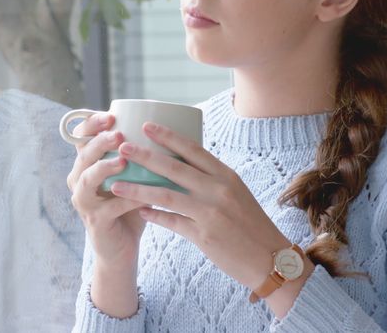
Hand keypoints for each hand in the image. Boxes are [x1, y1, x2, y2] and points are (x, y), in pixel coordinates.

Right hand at [66, 113, 148, 268]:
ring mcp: (84, 202)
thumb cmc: (129, 206)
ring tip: (121, 160)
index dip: (91, 124)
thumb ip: (139, 156)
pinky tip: (141, 196)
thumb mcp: (131, 177)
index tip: (110, 115)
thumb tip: (168, 128)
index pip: (81, 137)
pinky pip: (108, 208)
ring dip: (103, 168)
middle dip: (99, 142)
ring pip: (86, 180)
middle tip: (119, 135)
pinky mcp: (96, 222)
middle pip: (82, 155)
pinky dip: (126, 199)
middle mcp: (79, 180)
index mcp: (87, 164)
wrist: (121, 248)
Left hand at [107, 122, 297, 294]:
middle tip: (123, 148)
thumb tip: (183, 166)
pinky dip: (154, 216)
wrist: (270, 259)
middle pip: (175, 168)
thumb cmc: (252, 225)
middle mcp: (218, 190)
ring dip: (138, 190)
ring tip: (115, 185)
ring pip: (166, 195)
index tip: (147, 126)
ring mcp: (210, 213)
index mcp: (226, 176)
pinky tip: (139, 212)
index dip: (168, 136)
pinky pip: (172, 223)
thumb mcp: (236, 194)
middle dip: (146, 156)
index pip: (194, 149)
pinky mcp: (204, 236)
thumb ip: (212, 180)